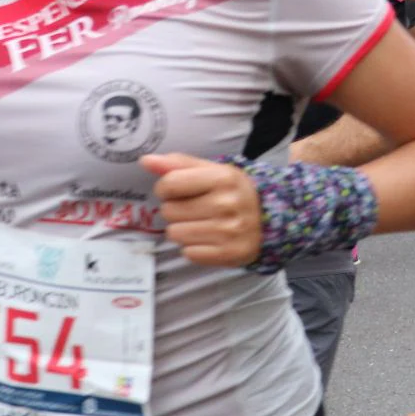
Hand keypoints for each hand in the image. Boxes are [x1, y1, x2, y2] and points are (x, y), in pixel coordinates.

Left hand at [140, 153, 260, 266]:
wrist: (268, 221)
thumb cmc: (232, 192)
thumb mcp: (211, 171)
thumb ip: (178, 164)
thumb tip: (145, 160)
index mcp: (223, 178)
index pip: (170, 183)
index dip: (166, 188)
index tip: (177, 190)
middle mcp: (227, 204)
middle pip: (169, 211)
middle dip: (176, 210)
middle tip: (195, 209)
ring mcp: (228, 232)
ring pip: (175, 234)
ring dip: (183, 230)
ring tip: (201, 224)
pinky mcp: (228, 254)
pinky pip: (188, 253)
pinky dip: (194, 248)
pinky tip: (209, 239)